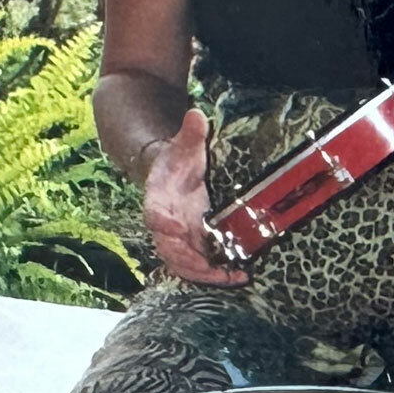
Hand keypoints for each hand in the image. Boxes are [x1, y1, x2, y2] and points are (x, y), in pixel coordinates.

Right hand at [140, 108, 248, 286]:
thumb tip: (196, 115)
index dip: (163, 223)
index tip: (175, 228)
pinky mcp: (193, 244)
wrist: (169, 174)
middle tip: (209, 267)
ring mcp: (178, 236)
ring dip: (203, 273)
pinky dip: (215, 274)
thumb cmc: (177, 159)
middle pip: (168, 247)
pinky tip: (237, 276)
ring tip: (229, 277)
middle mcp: (166, 222)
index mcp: (158, 198)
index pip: (155, 213)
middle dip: (187, 259)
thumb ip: (191, 133)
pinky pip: (199, 265)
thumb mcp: (185, 144)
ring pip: (183, 263)